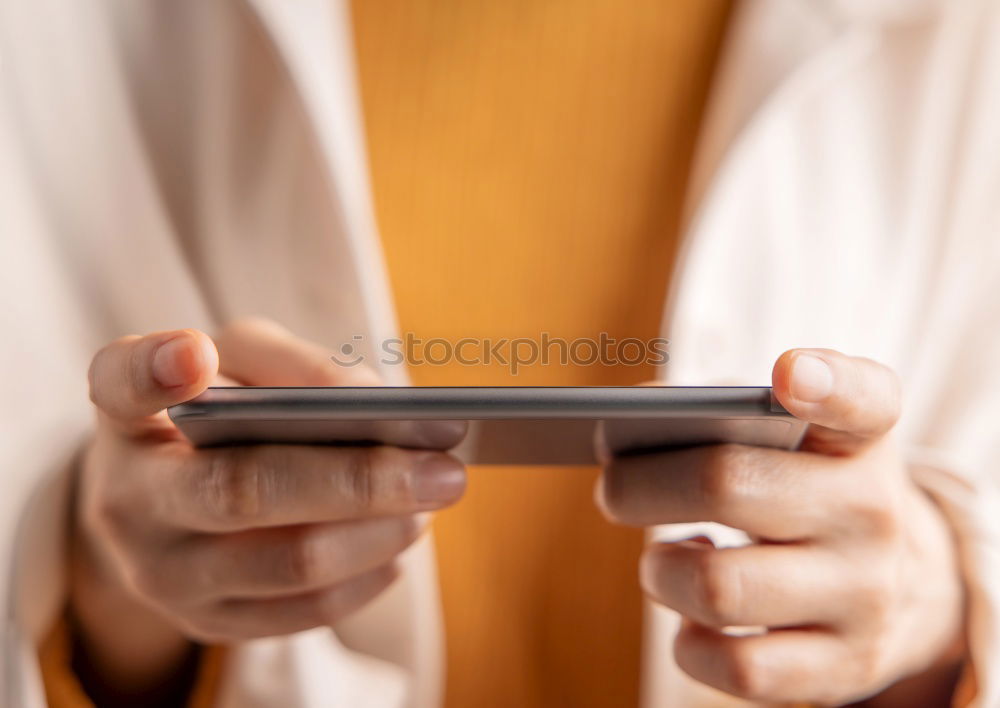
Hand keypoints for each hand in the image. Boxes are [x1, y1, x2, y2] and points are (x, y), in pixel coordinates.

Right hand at [71, 318, 465, 698]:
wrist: (167, 503)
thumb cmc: (218, 412)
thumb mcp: (241, 362)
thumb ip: (295, 364)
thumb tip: (376, 403)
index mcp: (127, 412)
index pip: (121, 383)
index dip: (155, 370)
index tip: (195, 355)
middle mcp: (128, 500)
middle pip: (246, 492)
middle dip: (360, 480)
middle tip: (444, 468)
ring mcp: (162, 575)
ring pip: (289, 564)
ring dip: (380, 531)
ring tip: (435, 498)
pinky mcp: (206, 623)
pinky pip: (301, 613)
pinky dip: (366, 576)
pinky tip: (400, 543)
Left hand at [597, 349, 964, 704]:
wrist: (887, 584)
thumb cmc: (799, 486)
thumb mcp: (785, 436)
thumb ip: (717, 408)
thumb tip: (629, 422)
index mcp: (861, 435)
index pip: (861, 398)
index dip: (825, 384)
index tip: (787, 374)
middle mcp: (873, 510)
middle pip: (725, 485)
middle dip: (638, 487)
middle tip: (612, 489)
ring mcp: (864, 595)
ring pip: (717, 588)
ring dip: (659, 573)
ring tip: (658, 561)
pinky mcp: (842, 665)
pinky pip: (737, 668)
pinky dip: (690, 644)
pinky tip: (693, 620)